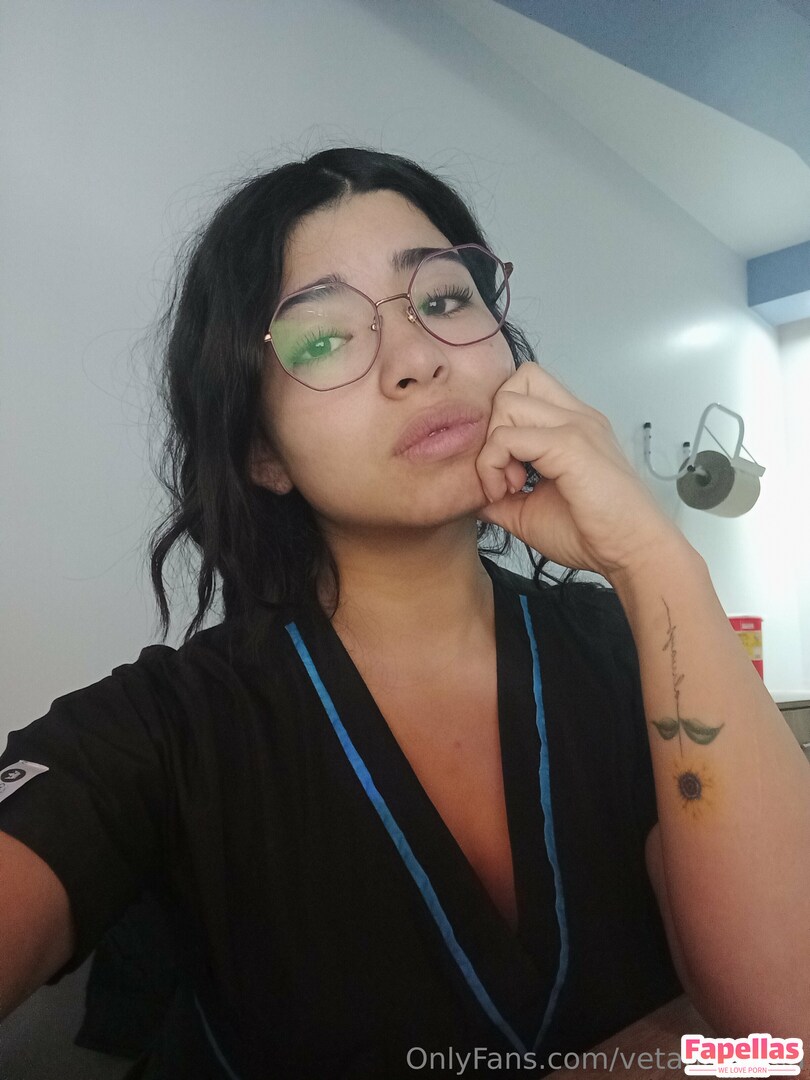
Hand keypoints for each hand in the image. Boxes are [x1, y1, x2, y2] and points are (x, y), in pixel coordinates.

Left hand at [475, 363, 688, 580]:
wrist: (633, 552)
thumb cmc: (594, 534)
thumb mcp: (530, 511)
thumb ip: (499, 494)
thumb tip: (467, 491)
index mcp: (572, 424)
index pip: (525, 389)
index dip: (502, 424)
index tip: (506, 474)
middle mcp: (576, 416)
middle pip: (515, 381)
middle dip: (494, 425)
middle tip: (504, 472)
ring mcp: (575, 425)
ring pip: (507, 401)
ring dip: (493, 446)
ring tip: (510, 485)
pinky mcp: (570, 444)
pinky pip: (507, 437)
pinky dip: (494, 465)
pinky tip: (511, 492)